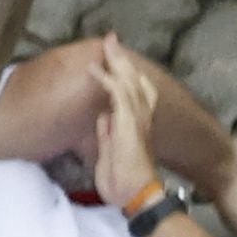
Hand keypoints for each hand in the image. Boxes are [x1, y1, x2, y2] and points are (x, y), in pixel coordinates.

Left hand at [89, 32, 159, 211]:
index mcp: (136, 126)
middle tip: (112, 41)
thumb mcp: (110, 154)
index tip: (115, 61)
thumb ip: (107, 135)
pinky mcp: (128, 123)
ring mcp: (136, 120)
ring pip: (128, 82)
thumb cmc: (124, 182)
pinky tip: (95, 69)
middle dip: (122, 60)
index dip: (127, 75)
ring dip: (116, 62)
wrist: (137, 196)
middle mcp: (140, 119)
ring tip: (106, 44)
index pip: (134, 93)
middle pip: (134, 81)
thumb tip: (103, 118)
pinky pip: (118, 94)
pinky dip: (106, 79)